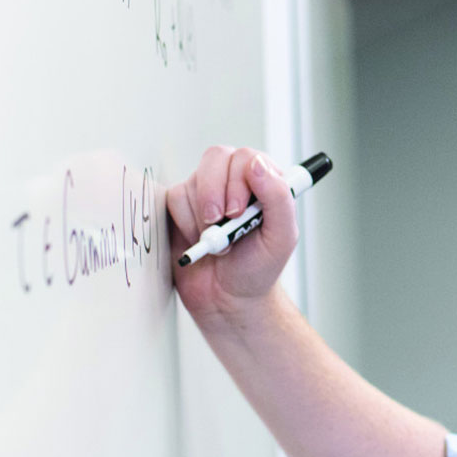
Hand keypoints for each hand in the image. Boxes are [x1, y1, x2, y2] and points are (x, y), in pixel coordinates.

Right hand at [165, 145, 298, 322]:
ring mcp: (207, 191)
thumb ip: (278, 198)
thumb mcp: (281, 238)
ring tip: (217, 242)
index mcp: (264, 182)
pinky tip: (198, 240)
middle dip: (214, 193)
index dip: (238, 181)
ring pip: (195, 179)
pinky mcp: (182, 206)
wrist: (227, 299)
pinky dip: (185, 223)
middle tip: (219, 223)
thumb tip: (256, 165)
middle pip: (217, 157)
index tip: (238, 213)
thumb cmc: (258, 268)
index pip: (248, 157)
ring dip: (201, 216)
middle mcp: (234, 180)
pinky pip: (174, 198)